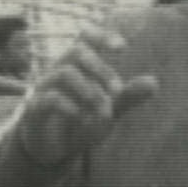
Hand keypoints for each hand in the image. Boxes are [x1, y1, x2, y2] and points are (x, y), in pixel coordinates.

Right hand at [12, 28, 157, 166]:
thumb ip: (127, 97)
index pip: (84, 38)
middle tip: (118, 90)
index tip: (122, 47)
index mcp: (77, 66)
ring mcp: (43, 87)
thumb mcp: (108, 111)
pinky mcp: (33, 107)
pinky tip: (83, 119)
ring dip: (90, 91)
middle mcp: (58, 70)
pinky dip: (72, 107)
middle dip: (101, 68)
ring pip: (65, 72)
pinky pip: (50, 98)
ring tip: (104, 111)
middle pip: (76, 51)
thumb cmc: (80, 123)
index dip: (101, 36)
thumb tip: (153, 82)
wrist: (53, 150)